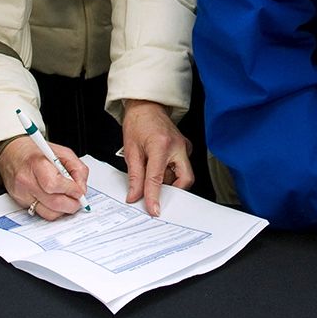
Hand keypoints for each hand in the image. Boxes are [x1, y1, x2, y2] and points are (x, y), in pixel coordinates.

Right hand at [0, 133, 89, 217]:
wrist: (11, 154)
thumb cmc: (35, 152)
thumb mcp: (62, 152)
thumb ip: (77, 169)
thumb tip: (82, 189)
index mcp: (37, 163)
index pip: (54, 184)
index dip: (71, 190)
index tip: (79, 191)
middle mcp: (27, 180)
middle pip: (53, 202)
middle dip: (71, 204)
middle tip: (78, 200)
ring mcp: (22, 194)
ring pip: (48, 213)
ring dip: (63, 210)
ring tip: (67, 200)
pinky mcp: (20, 202)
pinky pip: (41, 213)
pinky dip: (52, 210)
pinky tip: (55, 200)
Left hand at [122, 100, 191, 215]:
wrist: (147, 107)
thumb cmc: (138, 124)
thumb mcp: (131, 151)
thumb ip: (134, 176)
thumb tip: (135, 196)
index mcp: (161, 144)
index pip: (158, 178)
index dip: (154, 196)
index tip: (153, 210)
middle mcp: (178, 146)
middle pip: (185, 179)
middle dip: (172, 190)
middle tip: (157, 193)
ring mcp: (185, 147)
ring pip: (183, 175)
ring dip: (168, 180)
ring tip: (152, 171)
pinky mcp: (186, 148)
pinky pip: (181, 168)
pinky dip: (170, 173)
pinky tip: (158, 166)